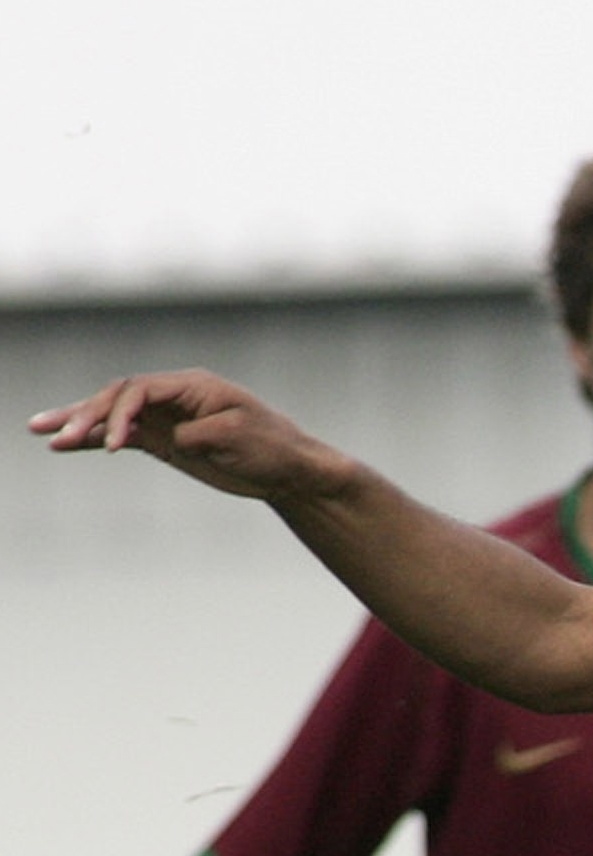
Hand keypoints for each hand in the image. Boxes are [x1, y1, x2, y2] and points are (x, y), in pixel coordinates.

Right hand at [29, 371, 336, 504]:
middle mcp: (174, 397)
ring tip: (40, 431)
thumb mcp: (238, 438)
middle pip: (118, 398)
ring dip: (77, 422)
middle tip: (55, 435)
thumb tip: (171, 439)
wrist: (290, 469)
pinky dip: (93, 440)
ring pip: (113, 414)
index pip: (140, 390)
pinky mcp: (165, 440)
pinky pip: (121, 435)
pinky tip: (65, 445)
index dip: (119, 413)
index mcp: (192, 386)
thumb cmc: (272, 448)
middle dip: (85, 415)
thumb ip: (198, 434)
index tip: (113, 445)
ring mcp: (166, 417)